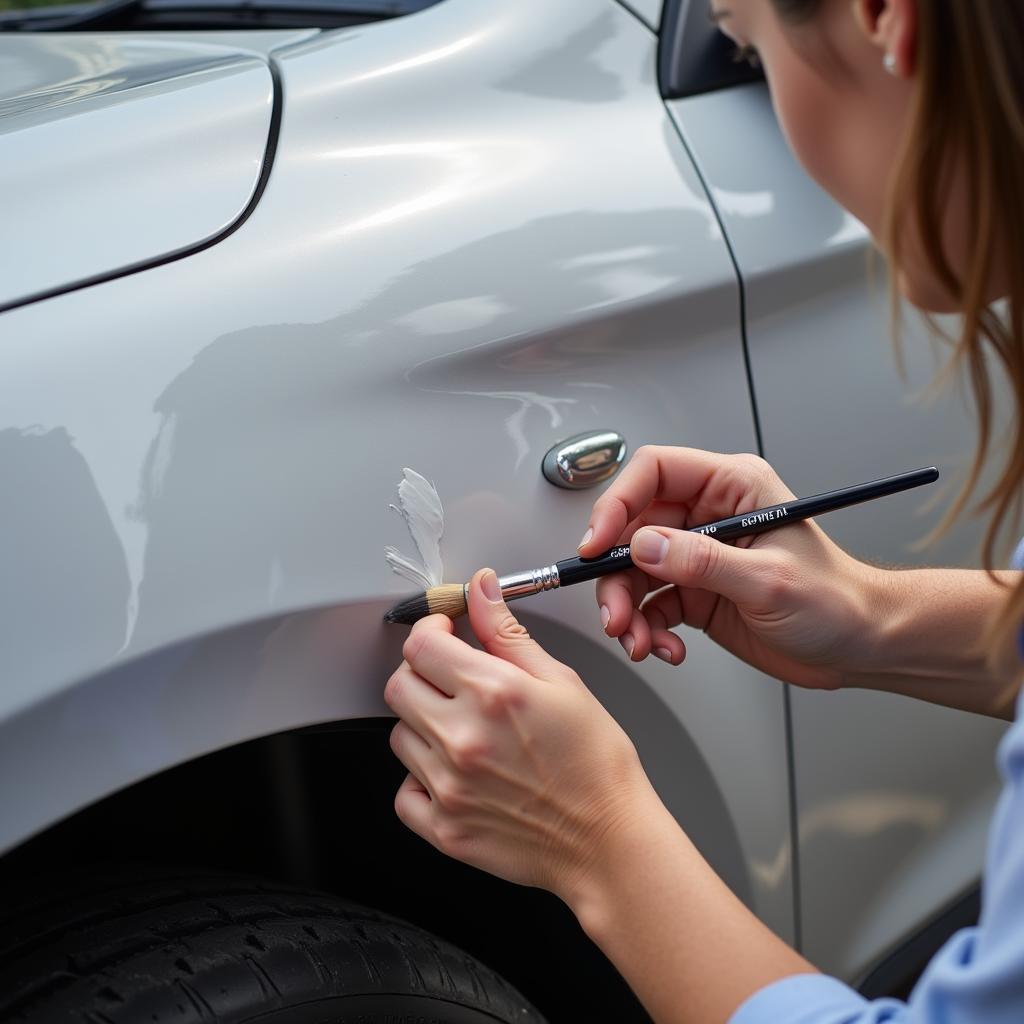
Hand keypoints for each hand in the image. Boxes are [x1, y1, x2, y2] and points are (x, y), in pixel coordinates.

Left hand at [383, 568, 656, 902]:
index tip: (445, 633)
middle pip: (398, 686)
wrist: (609, 841)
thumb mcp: (561, 681)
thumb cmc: (596, 763)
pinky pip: (405, 791)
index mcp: (492, 693)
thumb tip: (481, 590)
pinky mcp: (444, 828)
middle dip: (421, 673)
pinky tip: (456, 772)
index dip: (430, 630)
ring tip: (466, 730)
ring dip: (424, 724)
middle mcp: (462, 737)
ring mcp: (449, 786)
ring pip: (400, 735)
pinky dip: (421, 779)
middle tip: (453, 679)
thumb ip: (508, 633)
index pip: (420, 645)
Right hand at [578, 446, 880, 688]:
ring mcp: (699, 556)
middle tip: (615, 613)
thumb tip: (644, 546)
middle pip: (632, 530)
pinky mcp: (694, 592)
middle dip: (616, 576)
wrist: (860, 646)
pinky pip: (650, 605)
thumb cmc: (836, 600)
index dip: (618, 502)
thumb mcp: (769, 580)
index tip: (598, 542)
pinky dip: (647, 630)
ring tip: (638, 641)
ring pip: (633, 572)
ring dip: (627, 610)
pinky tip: (667, 648)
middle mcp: (708, 516)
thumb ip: (702, 562)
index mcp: (731, 488)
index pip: (654, 472)